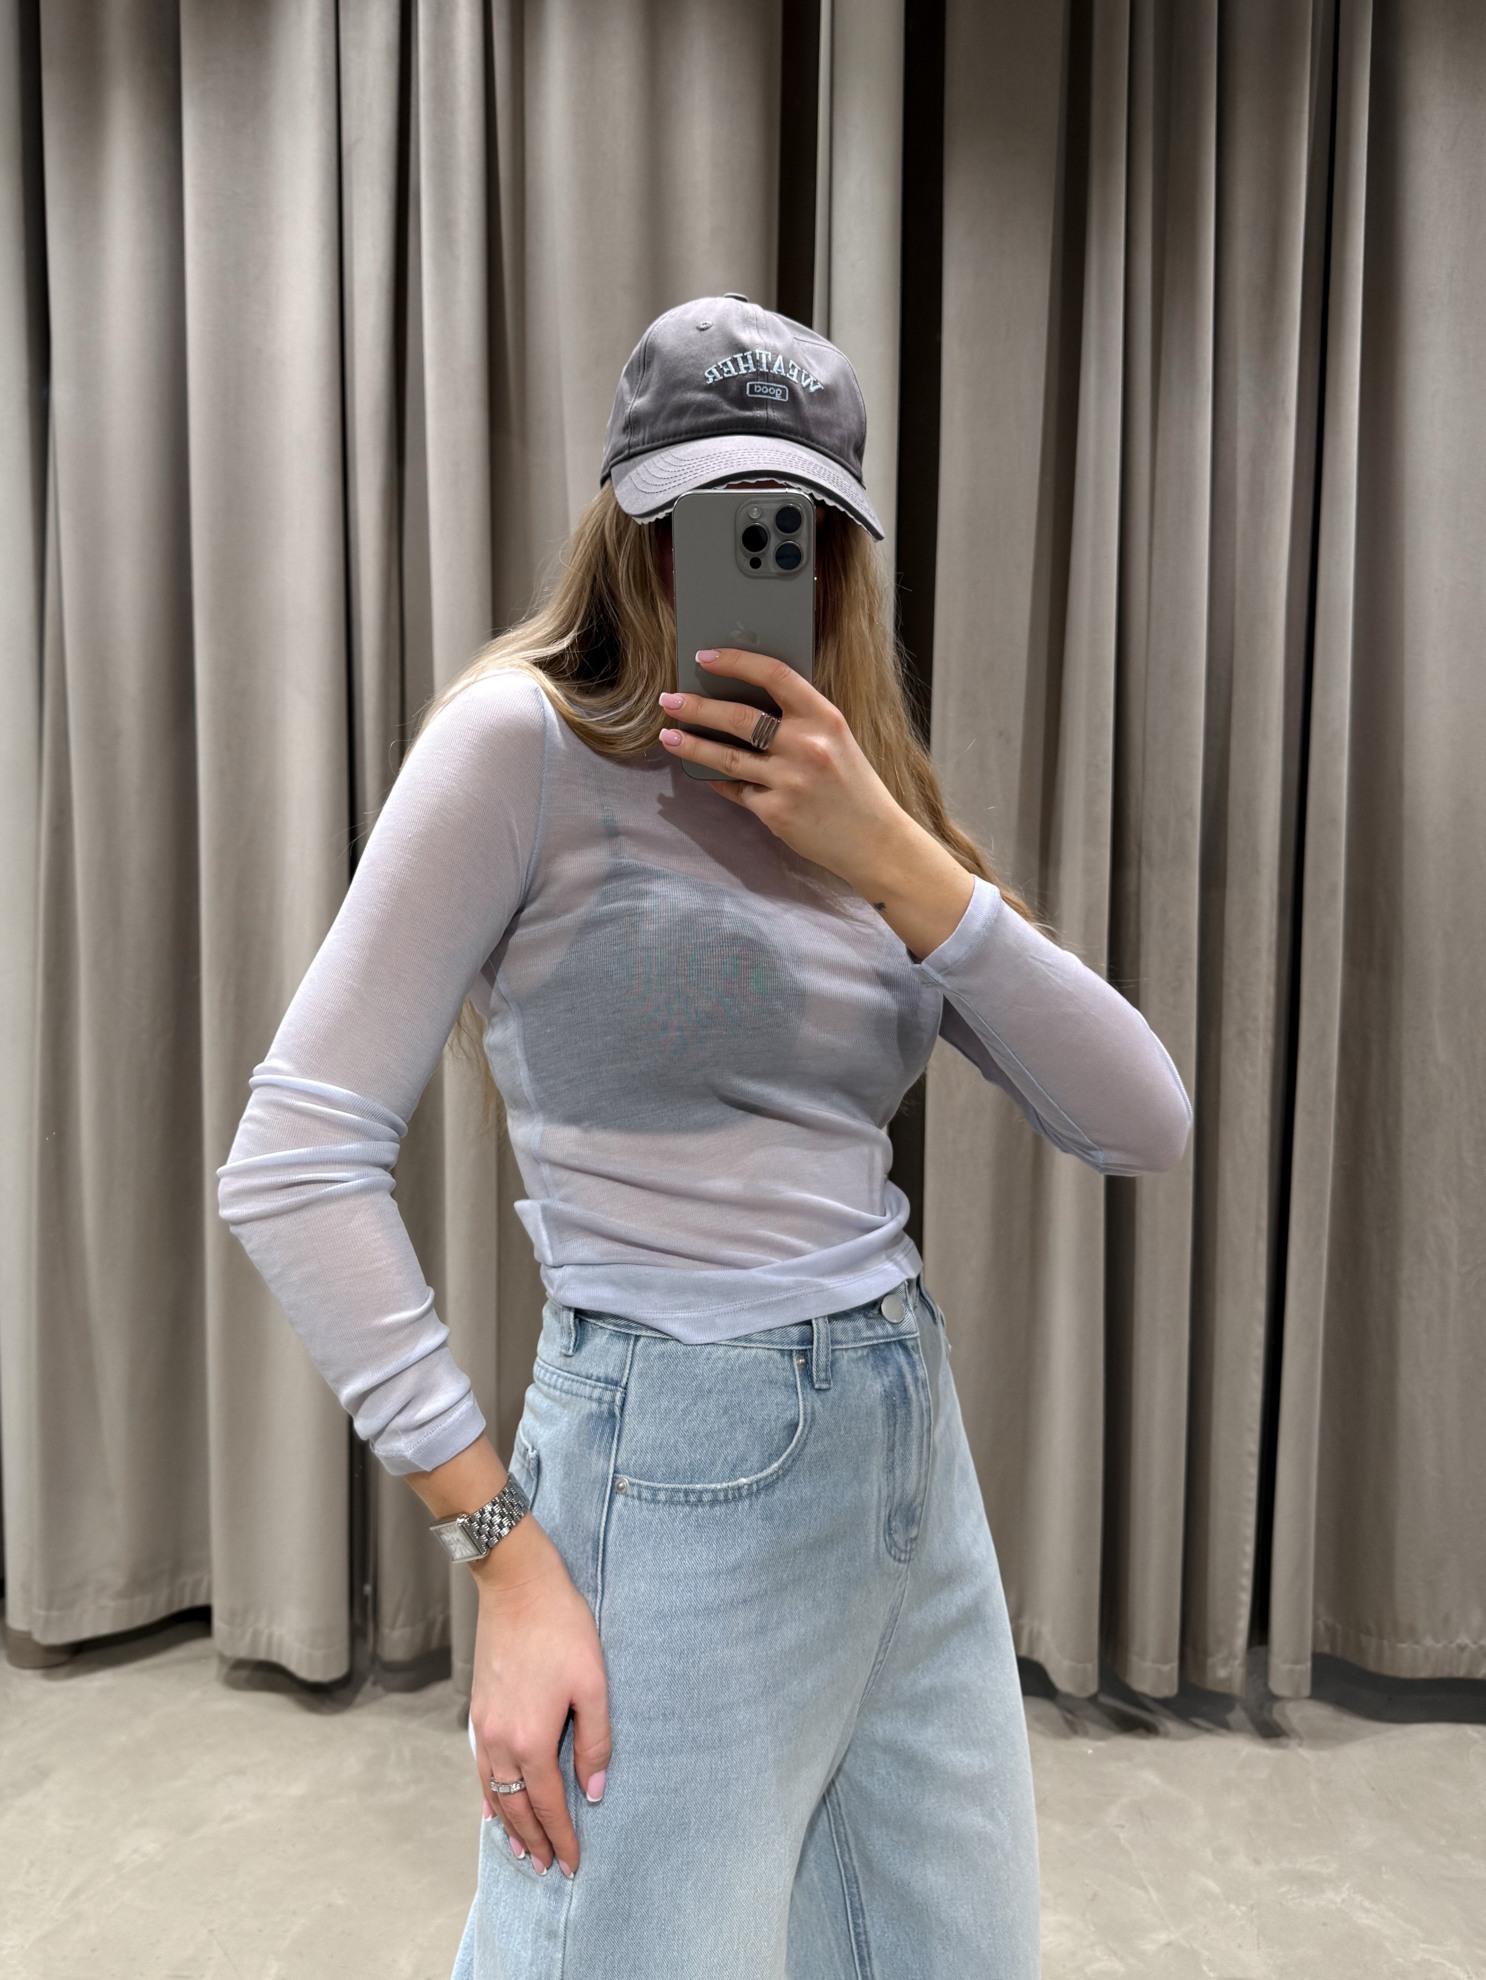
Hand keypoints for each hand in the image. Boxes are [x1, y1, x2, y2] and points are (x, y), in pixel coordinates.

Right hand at [470, 1517, 611, 1879]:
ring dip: (509, 1824)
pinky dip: (488, 1795)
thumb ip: (595, 1742)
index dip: (563, 1837)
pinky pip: (481, 1768)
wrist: (517, 1585)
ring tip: (523, 1849)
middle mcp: (500, 1741)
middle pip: (517, 1806)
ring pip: (493, 1792)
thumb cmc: (561, 1627)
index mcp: (531, 1739)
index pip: (550, 1804)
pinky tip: (493, 1804)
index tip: (573, 1865)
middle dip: (535, 1840)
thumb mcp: (594, 1683)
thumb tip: (594, 1791)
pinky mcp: (479, 1709)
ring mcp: (484, 1726)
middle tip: (549, 1868)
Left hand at [657, 648, 906, 893]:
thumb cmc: (854, 788)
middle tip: (669, 700)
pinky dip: (718, 781)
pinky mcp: (776, 811)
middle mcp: (806, 745)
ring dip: (690, 744)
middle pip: (738, 716)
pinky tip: (703, 774)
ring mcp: (789, 780)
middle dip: (696, 707)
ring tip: (668, 735)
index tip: (706, 657)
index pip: (774, 674)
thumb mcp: (837, 741)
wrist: (875, 841)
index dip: (735, 661)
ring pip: (725, 756)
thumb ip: (800, 722)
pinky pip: (735, 790)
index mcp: (825, 718)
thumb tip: (744, 705)